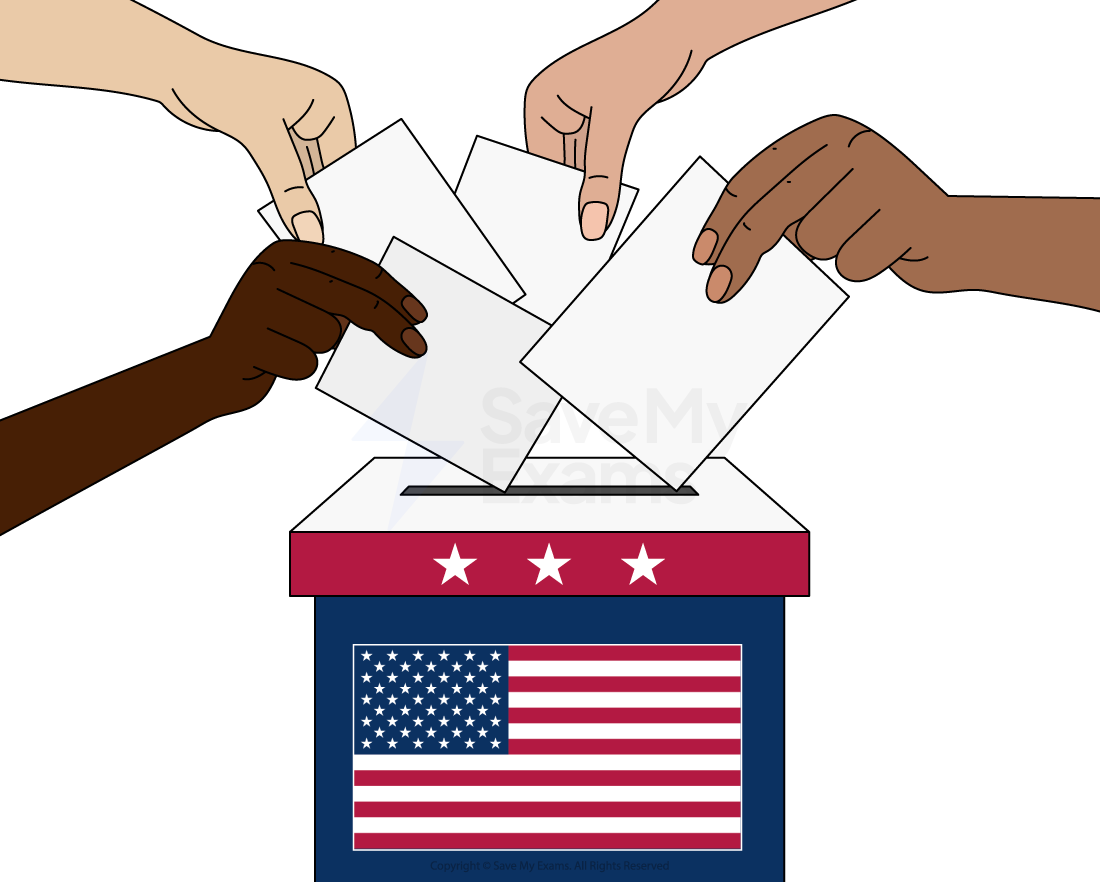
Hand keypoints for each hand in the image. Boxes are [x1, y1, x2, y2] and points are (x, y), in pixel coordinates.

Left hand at [162, 41, 353, 242]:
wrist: (175, 69)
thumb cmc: (221, 85)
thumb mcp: (262, 139)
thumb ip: (290, 188)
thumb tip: (310, 231)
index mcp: (328, 99)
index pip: (344, 159)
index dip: (341, 195)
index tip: (338, 230)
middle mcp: (316, 109)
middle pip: (326, 167)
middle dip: (318, 199)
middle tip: (318, 236)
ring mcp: (295, 122)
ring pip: (305, 173)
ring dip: (299, 198)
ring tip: (302, 229)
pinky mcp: (273, 134)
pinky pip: (286, 171)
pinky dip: (284, 190)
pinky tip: (285, 213)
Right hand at [198, 241, 427, 414]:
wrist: (217, 370)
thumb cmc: (275, 336)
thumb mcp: (308, 306)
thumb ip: (343, 298)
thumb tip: (401, 315)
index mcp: (290, 254)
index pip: (356, 269)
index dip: (393, 293)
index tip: (419, 316)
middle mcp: (271, 269)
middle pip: (351, 298)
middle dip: (388, 325)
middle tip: (416, 348)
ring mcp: (255, 301)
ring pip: (327, 333)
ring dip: (318, 349)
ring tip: (291, 345)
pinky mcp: (246, 338)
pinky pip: (303, 361)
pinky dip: (296, 369)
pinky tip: (274, 361)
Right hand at [526, 5, 707, 239]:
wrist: (682, 35)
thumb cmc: (642, 59)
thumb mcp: (616, 121)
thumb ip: (601, 176)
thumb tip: (592, 225)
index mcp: (543, 101)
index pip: (541, 162)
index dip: (550, 198)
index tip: (559, 234)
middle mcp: (557, 109)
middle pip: (560, 168)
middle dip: (571, 199)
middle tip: (578, 240)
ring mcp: (581, 117)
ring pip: (582, 169)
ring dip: (591, 195)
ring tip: (593, 232)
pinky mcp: (606, 124)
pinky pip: (601, 164)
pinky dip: (607, 184)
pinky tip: (608, 209)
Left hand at [693, 116, 960, 301]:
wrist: (951, 237)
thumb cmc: (870, 224)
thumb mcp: (821, 202)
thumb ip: (778, 209)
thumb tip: (717, 253)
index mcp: (824, 136)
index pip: (755, 179)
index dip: (722, 220)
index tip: (700, 259)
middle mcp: (853, 145)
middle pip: (772, 209)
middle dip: (739, 255)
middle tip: (716, 293)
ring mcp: (884, 174)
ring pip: (815, 239)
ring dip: (829, 254)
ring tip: (857, 240)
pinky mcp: (909, 213)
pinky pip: (854, 261)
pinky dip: (861, 267)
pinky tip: (883, 252)